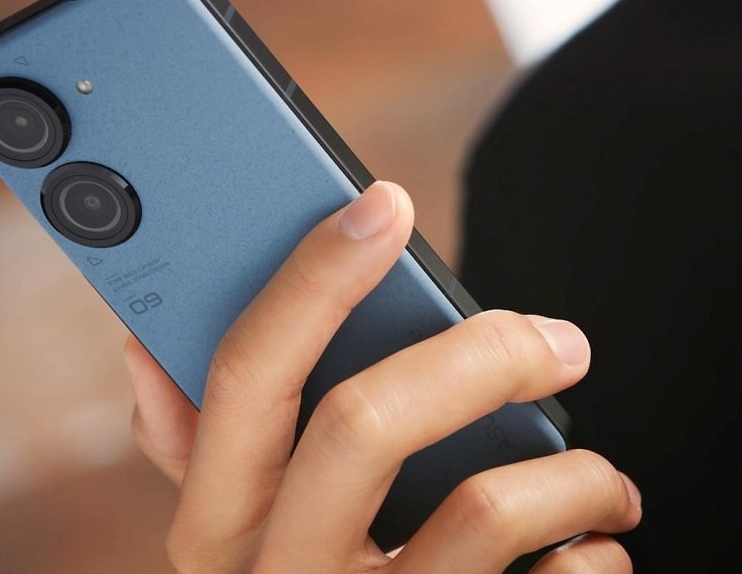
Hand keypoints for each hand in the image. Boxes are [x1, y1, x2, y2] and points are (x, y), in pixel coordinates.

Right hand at [122, 181, 641, 572]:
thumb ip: (201, 451)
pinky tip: (586, 558)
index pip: (239, 376)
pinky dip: (594, 559)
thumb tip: (142, 350)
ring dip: (573, 475)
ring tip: (600, 481)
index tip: (384, 203)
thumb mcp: (241, 535)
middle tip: (561, 344)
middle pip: (365, 423)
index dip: (309, 279)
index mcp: (212, 527)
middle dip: (483, 354)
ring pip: (483, 510)